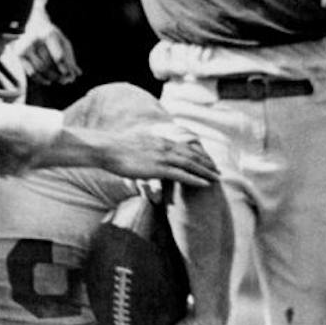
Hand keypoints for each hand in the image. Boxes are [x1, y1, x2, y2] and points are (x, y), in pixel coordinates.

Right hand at [14, 16, 80, 85]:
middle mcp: (35, 40)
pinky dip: (41, 80)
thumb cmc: (53, 37)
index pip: (58, 56)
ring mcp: (25, 47)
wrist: (35, 26)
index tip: (70, 76)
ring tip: (59, 80)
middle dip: (59, 75)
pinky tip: (48, 81)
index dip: (64, 68)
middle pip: (48, 64)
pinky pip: (31, 72)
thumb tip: (77, 74)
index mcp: (49, 35)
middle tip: (66, 81)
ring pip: (40, 69)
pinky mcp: (19, 54)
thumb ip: (70, 58)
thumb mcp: (63, 42)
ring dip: (51, 78)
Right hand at [101, 127, 219, 187]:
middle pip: (192, 155)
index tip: (206, 160)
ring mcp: (163, 157)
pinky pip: (182, 175)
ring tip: (217, 178)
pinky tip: (205, 184)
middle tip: (218, 170)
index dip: (197, 154)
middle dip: (207, 163)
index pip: (184, 147)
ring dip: (206, 172)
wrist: (108, 148)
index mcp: (160, 141)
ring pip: (191, 165)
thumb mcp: (134, 144)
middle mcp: (165, 147)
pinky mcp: (159, 168)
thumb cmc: (115, 148)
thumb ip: (145, 148)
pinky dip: (195, 179)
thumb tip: (144, 153)